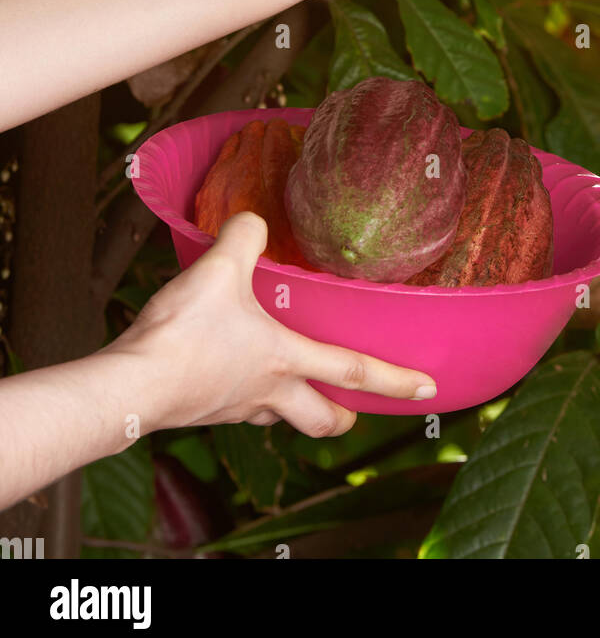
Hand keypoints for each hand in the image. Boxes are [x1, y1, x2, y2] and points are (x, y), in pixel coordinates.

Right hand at [113, 213, 437, 438]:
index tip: (429, 389)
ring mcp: (235, 406)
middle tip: (354, 412)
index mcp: (285, 359)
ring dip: (294, 407)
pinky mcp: (203, 410)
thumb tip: (252, 219)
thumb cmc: (183, 334)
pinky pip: (238, 406)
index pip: (354, 372)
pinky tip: (234, 372)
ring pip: (280, 416)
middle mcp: (268, 391)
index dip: (397, 380)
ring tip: (293, 385)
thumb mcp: (220, 268)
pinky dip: (247, 395)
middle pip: (322, 419)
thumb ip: (244, 236)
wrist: (132, 385)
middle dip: (344, 418)